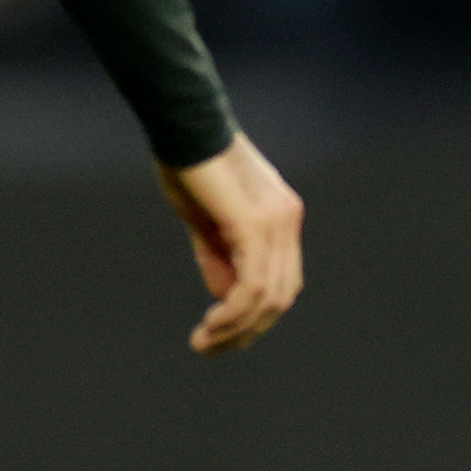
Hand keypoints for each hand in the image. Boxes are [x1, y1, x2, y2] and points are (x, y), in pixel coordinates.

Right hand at [159, 133, 303, 356]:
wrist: (183, 122)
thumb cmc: (188, 164)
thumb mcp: (205, 221)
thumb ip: (220, 257)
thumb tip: (227, 299)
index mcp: (281, 217)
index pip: (282, 282)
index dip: (255, 317)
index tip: (219, 334)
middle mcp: (287, 220)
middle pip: (281, 297)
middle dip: (246, 332)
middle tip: (208, 348)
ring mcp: (276, 222)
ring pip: (268, 298)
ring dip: (236, 329)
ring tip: (203, 342)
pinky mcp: (254, 223)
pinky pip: (251, 285)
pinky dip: (233, 313)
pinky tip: (211, 323)